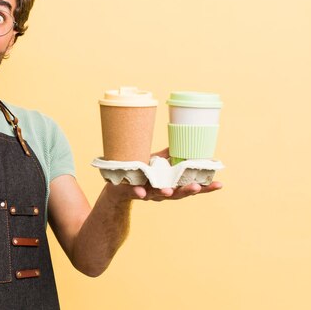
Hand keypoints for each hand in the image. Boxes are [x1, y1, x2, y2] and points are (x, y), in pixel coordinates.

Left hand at [104, 147, 222, 202]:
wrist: (116, 184)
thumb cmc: (141, 173)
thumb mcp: (157, 163)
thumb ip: (169, 156)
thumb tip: (185, 142)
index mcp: (172, 186)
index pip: (191, 188)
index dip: (205, 188)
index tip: (220, 184)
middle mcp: (161, 193)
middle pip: (178, 195)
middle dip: (187, 191)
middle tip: (197, 187)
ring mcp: (146, 193)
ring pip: (157, 195)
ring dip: (164, 193)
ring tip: (168, 191)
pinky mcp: (129, 192)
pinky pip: (133, 192)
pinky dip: (137, 192)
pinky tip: (140, 192)